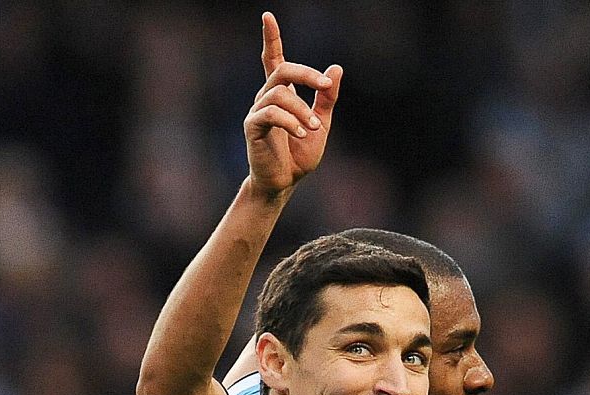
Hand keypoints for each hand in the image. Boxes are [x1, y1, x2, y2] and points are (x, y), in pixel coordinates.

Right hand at [245, 12, 341, 198]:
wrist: (285, 183)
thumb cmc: (300, 155)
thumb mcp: (321, 123)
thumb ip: (327, 98)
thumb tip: (336, 68)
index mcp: (282, 94)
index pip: (273, 60)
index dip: (270, 38)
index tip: (267, 16)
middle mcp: (266, 97)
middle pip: (283, 70)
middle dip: (306, 73)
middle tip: (325, 85)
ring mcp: (257, 111)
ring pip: (279, 93)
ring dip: (301, 109)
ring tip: (313, 129)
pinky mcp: (252, 127)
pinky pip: (270, 113)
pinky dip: (290, 121)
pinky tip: (302, 134)